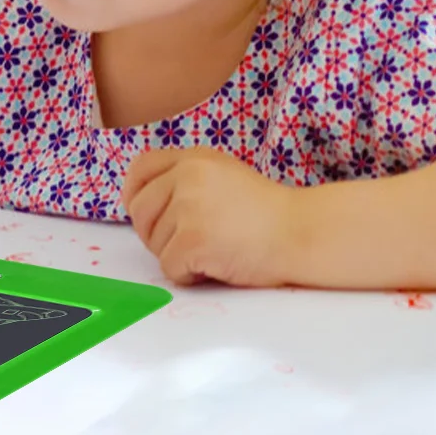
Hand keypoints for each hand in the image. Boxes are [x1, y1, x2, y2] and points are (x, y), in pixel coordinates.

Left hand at [121, 146, 297, 287]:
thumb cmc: (267, 213)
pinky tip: (215, 266)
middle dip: (153, 233)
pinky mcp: (193, 239)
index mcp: (193, 159)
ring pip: (155, 243)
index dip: (134, 193)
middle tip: (183, 244)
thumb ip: (188, 179)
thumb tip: (146, 200)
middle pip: (140, 210)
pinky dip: (188, 275)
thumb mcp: (223, 175)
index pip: (141, 168)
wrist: (300, 232)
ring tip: (214, 250)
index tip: (143, 213)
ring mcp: (189, 207)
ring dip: (178, 256)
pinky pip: (169, 267)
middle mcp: (187, 176)